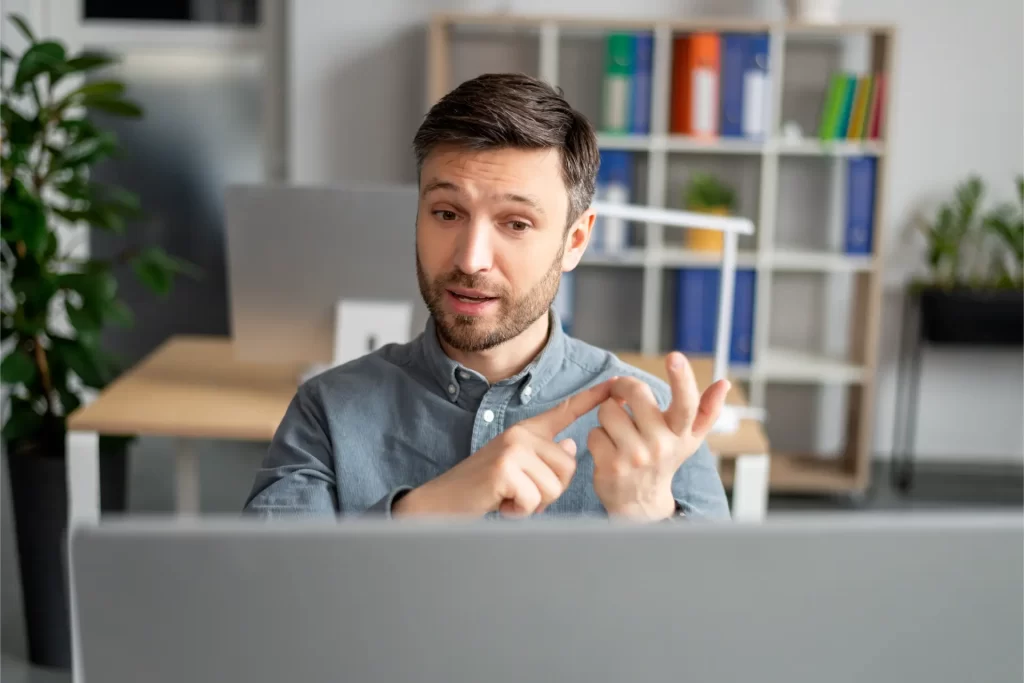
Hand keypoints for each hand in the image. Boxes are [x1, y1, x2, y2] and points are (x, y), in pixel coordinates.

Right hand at [393, 381, 612, 517]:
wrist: (442, 502)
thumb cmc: (483, 489)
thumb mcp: (517, 468)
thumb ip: (544, 457)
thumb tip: (570, 447)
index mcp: (527, 431)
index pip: (565, 411)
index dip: (592, 398)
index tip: (615, 384)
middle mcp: (521, 433)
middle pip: (568, 468)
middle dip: (549, 492)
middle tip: (519, 492)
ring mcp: (512, 448)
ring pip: (554, 486)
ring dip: (533, 503)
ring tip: (508, 496)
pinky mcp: (505, 468)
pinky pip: (535, 498)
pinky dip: (519, 510)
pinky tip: (501, 503)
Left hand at [588, 352, 729, 520]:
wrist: (641, 503)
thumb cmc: (665, 460)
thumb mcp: (688, 439)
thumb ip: (707, 410)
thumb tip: (724, 383)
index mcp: (681, 434)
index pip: (686, 404)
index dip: (682, 379)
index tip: (674, 357)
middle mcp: (661, 446)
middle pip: (636, 393)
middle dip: (623, 387)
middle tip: (621, 392)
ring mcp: (635, 457)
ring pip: (609, 411)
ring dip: (608, 415)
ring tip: (618, 429)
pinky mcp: (610, 466)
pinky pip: (594, 432)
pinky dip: (597, 436)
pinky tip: (608, 448)